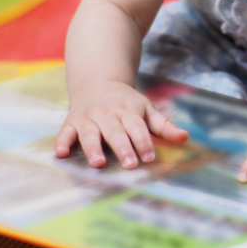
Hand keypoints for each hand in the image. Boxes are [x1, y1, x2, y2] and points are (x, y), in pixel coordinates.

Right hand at [55, 80, 187, 168]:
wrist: (98, 83)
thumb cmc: (127, 103)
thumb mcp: (147, 110)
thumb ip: (164, 126)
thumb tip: (184, 138)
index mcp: (129, 111)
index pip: (138, 128)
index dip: (144, 142)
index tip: (150, 158)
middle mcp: (108, 114)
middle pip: (116, 132)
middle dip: (123, 148)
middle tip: (130, 165)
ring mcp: (89, 118)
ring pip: (91, 134)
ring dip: (94, 148)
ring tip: (98, 164)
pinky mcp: (72, 122)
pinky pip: (66, 132)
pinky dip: (63, 142)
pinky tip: (62, 154)